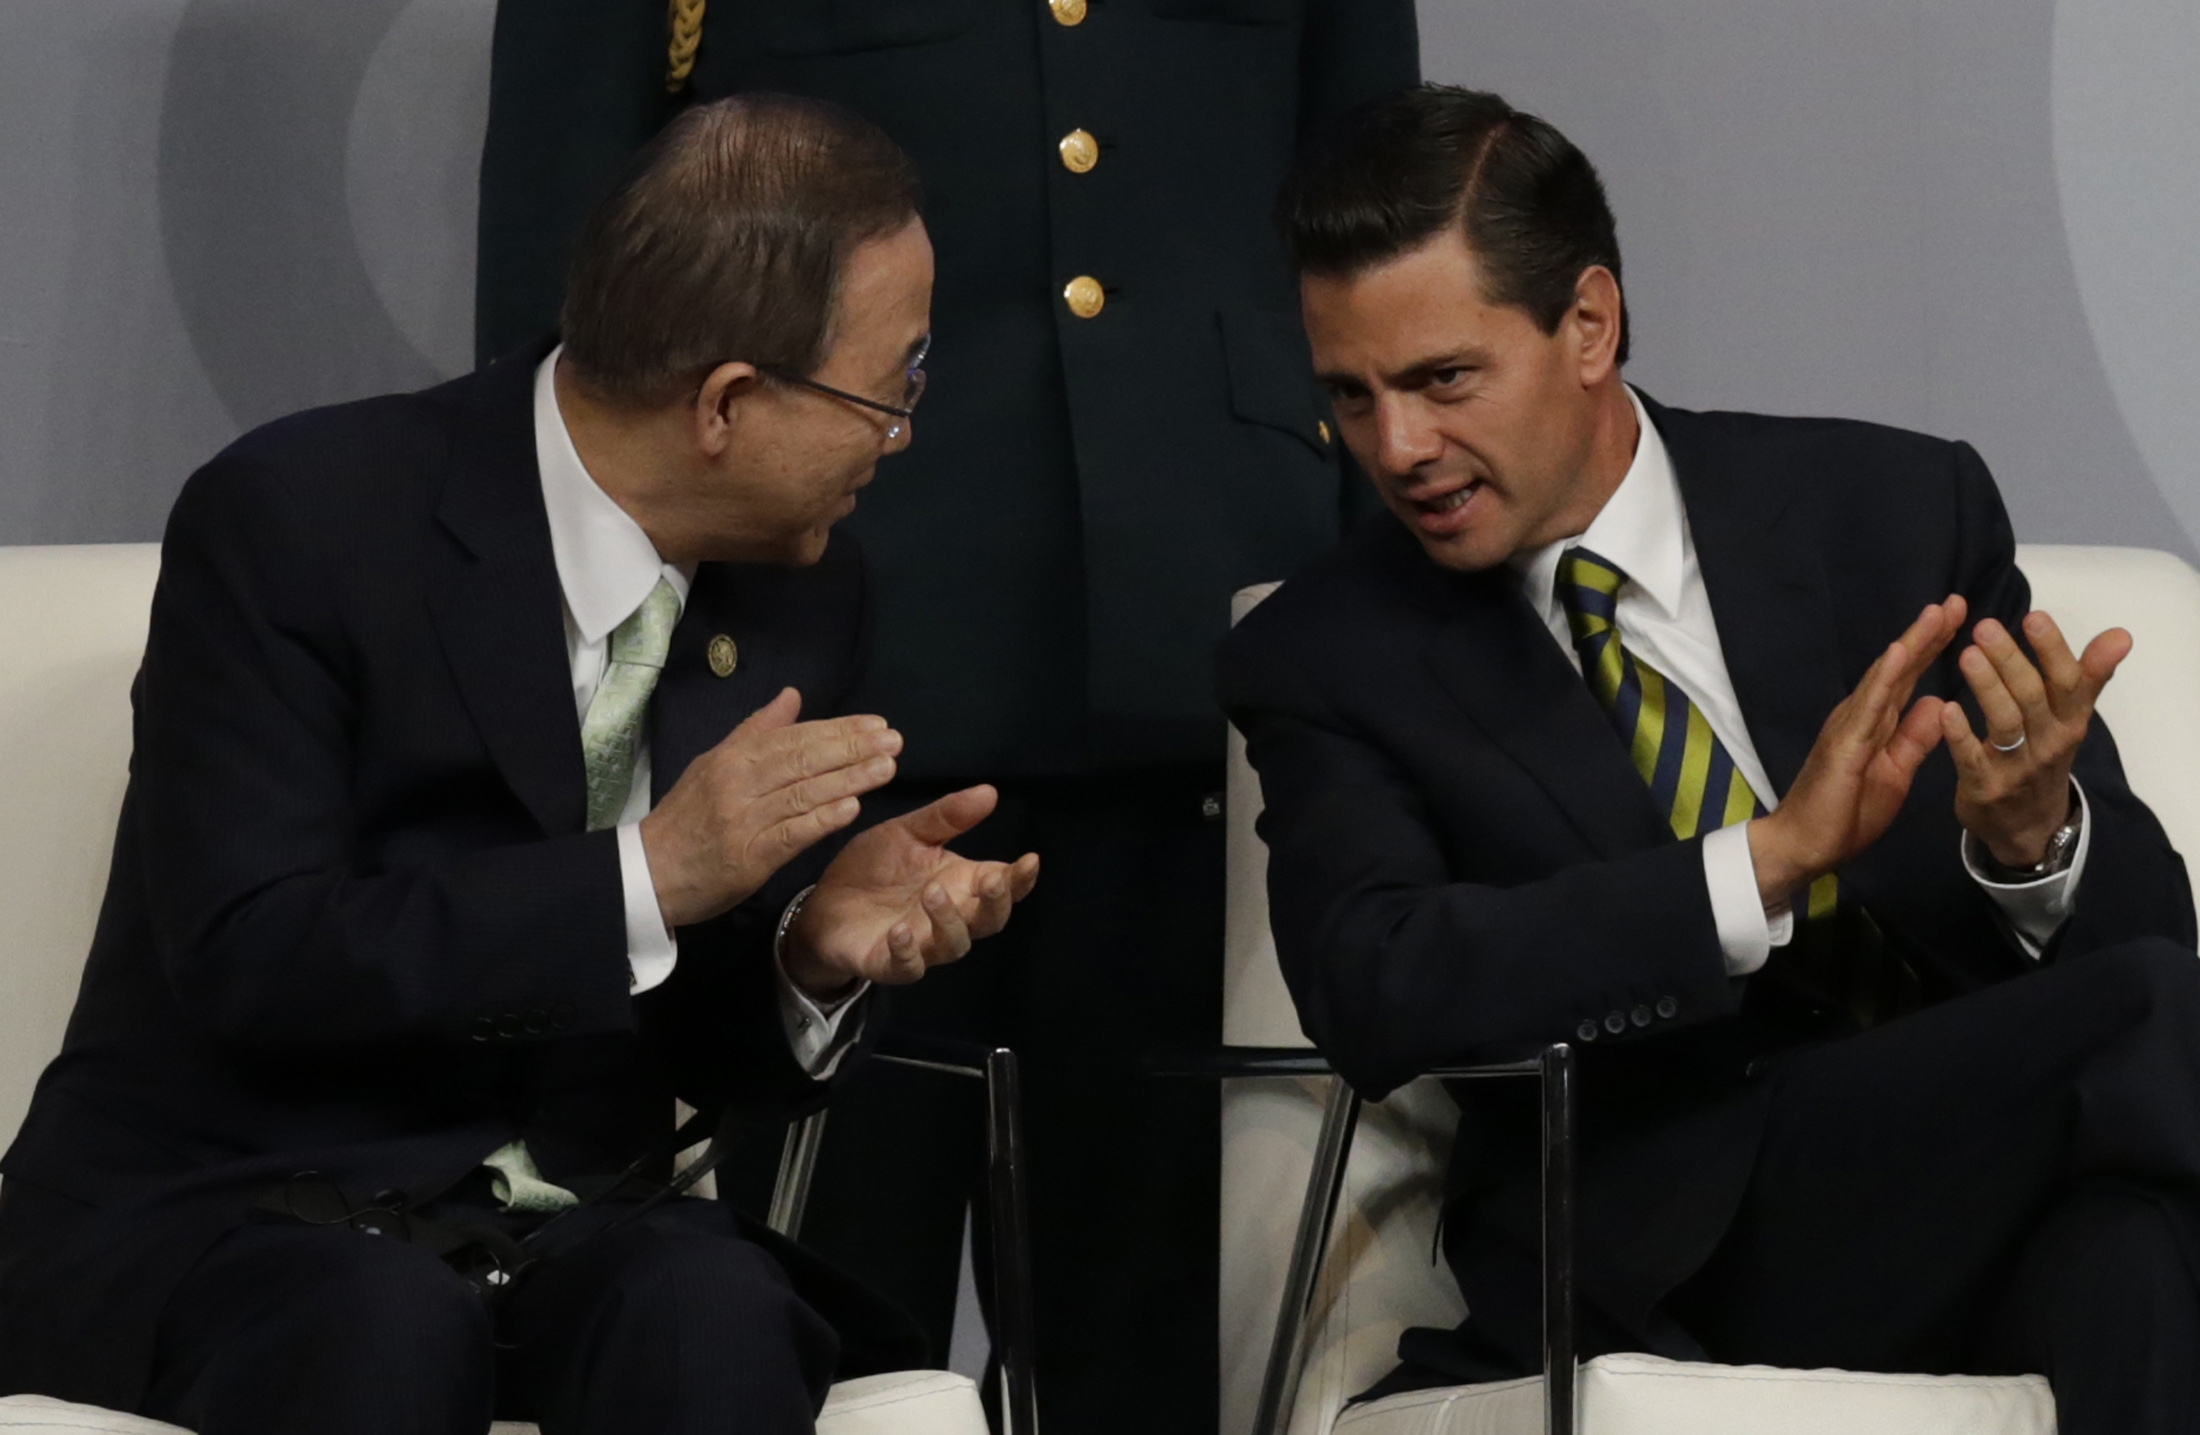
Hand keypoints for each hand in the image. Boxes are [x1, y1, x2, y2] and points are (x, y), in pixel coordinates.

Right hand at [640, 687, 901, 929]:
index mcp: (733, 757)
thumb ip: (756, 731)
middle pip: (804, 759)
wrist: (648, 872)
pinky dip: (822, 819)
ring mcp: (744, 819)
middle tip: (894, 741)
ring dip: (849, 779)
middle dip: (853, 748)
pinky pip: (791, 833)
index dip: (838, 729)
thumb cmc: (687, 818)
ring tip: (886, 768)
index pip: (794, 736)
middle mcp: (738, 783)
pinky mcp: (749, 857)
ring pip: (804, 793)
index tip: (876, 724)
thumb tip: (792, 695)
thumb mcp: (713, 764)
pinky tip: (852, 808)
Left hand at [783, 785, 1040, 997]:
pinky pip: (909, 967)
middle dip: (996, 903)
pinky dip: (908, 952)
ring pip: (954, 945)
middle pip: (990, 920)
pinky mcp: (890, 964)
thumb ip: (946, 817)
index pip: (1003, 885)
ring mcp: (923, 945)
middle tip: (992, 880)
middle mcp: (950, 918)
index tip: (1031, 860)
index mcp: (960, 883)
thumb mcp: (907, 833)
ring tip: (933, 892)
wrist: (823, 902)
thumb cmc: (874, 868)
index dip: (1021, 878)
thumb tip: (990, 791)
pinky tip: (900, 931)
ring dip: (949, 921)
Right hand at [1749, 597, 1965, 904]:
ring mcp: (1849, 726)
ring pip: (1885, 678)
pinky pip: (1868, 706)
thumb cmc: (1845, 812)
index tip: (1959, 620)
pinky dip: (1884, 677)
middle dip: (1927, 635)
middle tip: (1956, 601)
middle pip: (1898, 668)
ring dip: (1910, 644)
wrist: (1805, 844)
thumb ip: (1914, 739)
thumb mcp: (1895, 772)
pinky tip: (1900, 653)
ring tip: (1936, 614)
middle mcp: (1859, 715)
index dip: (1931, 649)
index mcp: (1873, 724)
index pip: (1907, 679)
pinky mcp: (1844, 743)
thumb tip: (1939, 704)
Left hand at [1942, 611, 2128, 865]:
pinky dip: (1959, 735)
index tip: (2034, 615)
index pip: (2068, 682)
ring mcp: (2017, 767)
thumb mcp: (2072, 719)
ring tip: (1967, 655)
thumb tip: (2121, 634)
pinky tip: (1944, 708)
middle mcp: (2049, 742)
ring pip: (2005, 724)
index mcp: (2070, 721)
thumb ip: (2090, 675)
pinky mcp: (1984, 787)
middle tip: (1985, 627)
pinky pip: (1972, 759)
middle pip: (2033, 697)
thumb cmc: (2045, 755)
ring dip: (1986, 688)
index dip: (2053, 650)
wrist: (2029, 827)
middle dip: (2010, 660)